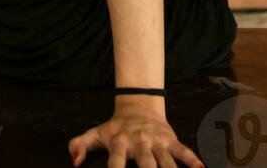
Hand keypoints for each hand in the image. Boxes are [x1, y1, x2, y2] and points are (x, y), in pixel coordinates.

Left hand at [67, 98, 205, 167]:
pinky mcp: (170, 139)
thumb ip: (80, 144)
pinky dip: (192, 160)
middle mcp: (139, 142)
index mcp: (120, 143)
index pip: (116, 163)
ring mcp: (156, 140)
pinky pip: (183, 150)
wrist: (139, 104)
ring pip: (166, 161)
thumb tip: (73, 161)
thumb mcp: (96, 133)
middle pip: (146, 165)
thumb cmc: (116, 127)